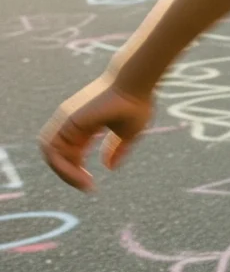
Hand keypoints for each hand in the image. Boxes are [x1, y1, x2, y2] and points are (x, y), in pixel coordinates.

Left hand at [38, 76, 153, 192]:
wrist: (135, 85)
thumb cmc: (136, 104)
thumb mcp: (128, 134)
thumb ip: (116, 149)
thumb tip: (109, 167)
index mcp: (84, 126)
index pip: (70, 153)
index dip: (77, 171)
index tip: (92, 185)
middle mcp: (71, 123)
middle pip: (57, 155)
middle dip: (68, 174)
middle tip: (86, 187)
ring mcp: (66, 120)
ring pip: (50, 153)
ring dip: (63, 172)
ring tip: (82, 183)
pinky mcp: (66, 120)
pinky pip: (52, 149)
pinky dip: (61, 166)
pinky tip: (80, 174)